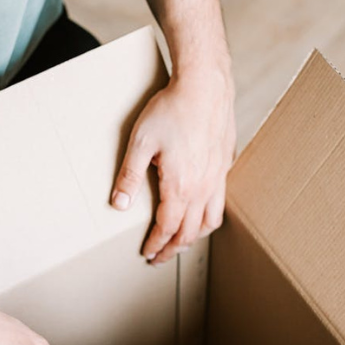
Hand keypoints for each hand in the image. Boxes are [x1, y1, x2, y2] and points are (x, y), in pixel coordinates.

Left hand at [111, 67, 235, 263]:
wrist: (205, 87)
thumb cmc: (172, 110)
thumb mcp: (141, 142)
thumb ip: (129, 177)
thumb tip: (119, 205)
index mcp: (181, 186)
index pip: (167, 228)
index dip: (156, 245)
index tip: (148, 254)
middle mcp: (203, 188)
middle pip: (190, 232)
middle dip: (173, 248)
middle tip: (160, 257)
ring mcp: (218, 178)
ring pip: (210, 221)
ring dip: (194, 237)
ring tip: (182, 242)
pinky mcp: (225, 166)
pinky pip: (220, 203)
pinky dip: (209, 217)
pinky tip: (201, 212)